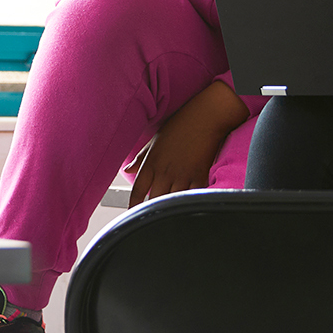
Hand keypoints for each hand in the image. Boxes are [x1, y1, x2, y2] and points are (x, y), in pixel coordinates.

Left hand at [125, 80, 247, 207]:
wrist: (205, 117)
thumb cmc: (181, 125)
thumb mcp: (156, 140)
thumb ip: (141, 158)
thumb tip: (127, 169)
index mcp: (151, 163)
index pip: (137, 190)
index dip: (132, 205)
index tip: (132, 212)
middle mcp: (164, 172)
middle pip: (153, 200)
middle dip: (151, 209)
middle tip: (151, 215)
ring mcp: (182, 176)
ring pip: (172, 201)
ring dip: (169, 208)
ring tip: (169, 215)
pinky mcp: (199, 177)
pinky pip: (192, 197)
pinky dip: (188, 202)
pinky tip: (187, 205)